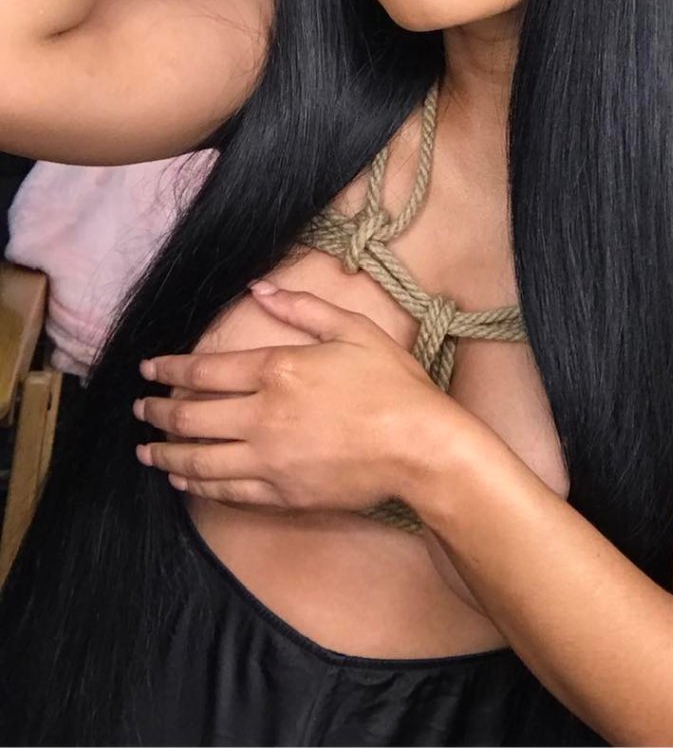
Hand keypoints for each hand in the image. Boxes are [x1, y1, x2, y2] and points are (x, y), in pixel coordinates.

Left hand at [133, 283, 462, 510]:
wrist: (420, 446)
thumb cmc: (392, 383)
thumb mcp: (353, 329)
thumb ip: (303, 308)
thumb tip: (259, 290)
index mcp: (278, 369)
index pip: (205, 371)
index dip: (169, 370)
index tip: (148, 370)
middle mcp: (263, 416)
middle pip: (192, 417)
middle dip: (158, 412)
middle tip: (140, 409)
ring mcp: (268, 459)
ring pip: (199, 460)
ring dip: (166, 454)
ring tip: (146, 451)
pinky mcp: (280, 493)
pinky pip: (226, 490)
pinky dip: (197, 485)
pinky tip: (185, 481)